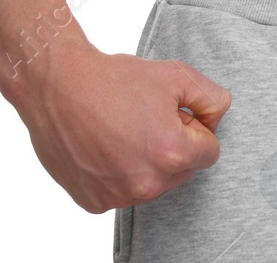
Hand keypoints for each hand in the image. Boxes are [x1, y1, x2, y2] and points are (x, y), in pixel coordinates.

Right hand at [8, 39, 230, 212]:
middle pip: (182, 171)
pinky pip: (122, 192)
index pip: (209, 152)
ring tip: (123, 130)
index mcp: (171, 153)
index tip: (175, 114)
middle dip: (173, 146)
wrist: (59, 87)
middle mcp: (146, 184)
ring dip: (146, 162)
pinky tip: (105, 146)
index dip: (196, 127)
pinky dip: (119, 173)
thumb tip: (217, 117)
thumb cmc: (113, 80)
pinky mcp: (93, 202)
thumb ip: (212, 97)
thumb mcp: (176, 74)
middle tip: (147, 119)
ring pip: (152, 183)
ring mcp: (117, 196)